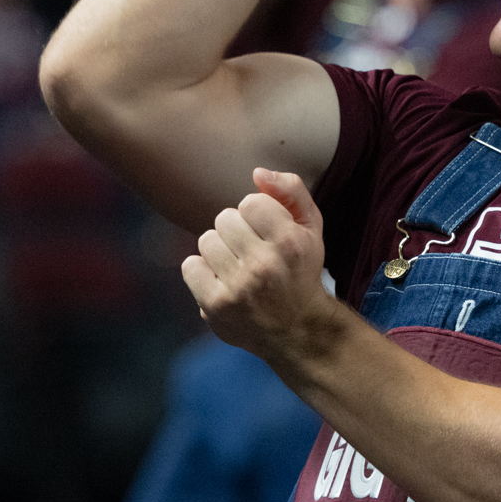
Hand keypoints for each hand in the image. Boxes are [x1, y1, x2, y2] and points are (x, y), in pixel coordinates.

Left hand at [182, 168, 337, 359]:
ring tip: (236, 264)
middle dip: (236, 230)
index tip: (265, 230)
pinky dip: (202, 270)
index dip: (256, 213)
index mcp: (290, 243)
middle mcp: (264, 265)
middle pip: (224, 218)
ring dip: (219, 249)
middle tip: (250, 249)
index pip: (250, 202)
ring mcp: (238, 287)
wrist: (298, 329)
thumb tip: (257, 172)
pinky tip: (221, 280)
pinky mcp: (216, 305)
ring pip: (206, 240)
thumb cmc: (301, 270)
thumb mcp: (311, 227)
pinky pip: (190, 266)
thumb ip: (291, 190)